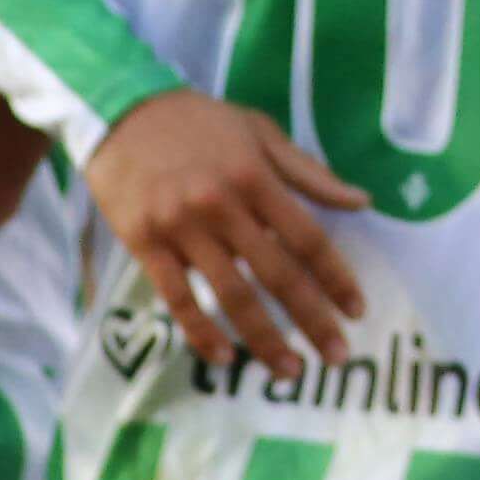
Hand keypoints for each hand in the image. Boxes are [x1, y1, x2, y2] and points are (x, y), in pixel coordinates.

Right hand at [87, 91, 369, 379]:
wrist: (117, 109)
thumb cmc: (197, 121)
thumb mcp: (259, 131)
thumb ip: (308, 173)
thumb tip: (362, 201)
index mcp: (255, 176)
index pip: (307, 239)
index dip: (336, 279)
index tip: (357, 311)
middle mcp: (221, 205)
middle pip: (277, 275)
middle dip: (312, 320)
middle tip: (338, 357)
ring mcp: (181, 227)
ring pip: (231, 295)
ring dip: (264, 339)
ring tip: (290, 370)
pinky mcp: (144, 243)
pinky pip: (178, 298)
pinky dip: (202, 332)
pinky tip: (225, 357)